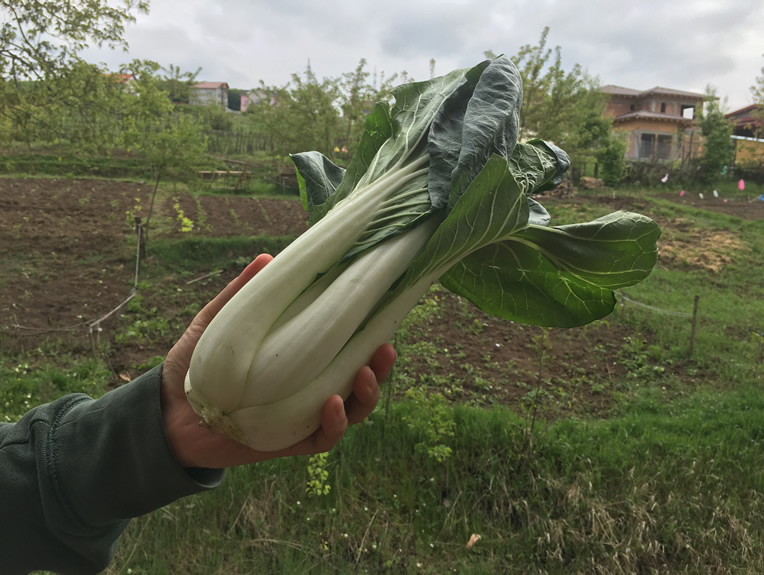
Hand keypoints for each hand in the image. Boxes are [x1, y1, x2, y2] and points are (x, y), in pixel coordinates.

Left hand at [161, 254, 395, 468]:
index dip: (367, 332)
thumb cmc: (192, 367)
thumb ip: (240, 295)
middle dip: (380, 366)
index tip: (381, 309)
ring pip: (350, 412)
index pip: (341, 346)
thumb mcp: (216, 325)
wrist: (161, 415)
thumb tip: (267, 257)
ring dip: (366, 395)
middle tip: (386, 346)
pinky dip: (334, 425)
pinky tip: (333, 404)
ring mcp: (299, 418)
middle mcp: (306, 389)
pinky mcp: (286, 443)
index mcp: (297, 360)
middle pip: (357, 380)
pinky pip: (321, 439)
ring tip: (367, 373)